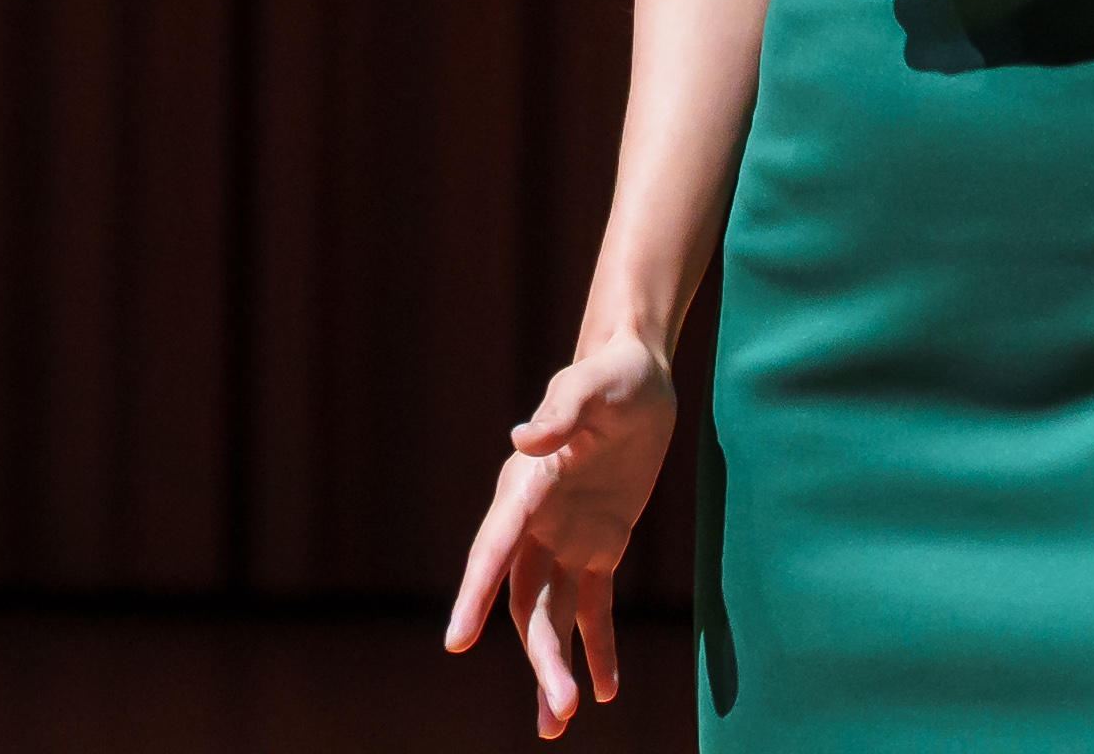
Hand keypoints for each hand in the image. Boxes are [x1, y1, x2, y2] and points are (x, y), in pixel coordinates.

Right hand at [443, 332, 676, 736]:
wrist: (637, 374)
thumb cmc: (612, 375)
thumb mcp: (592, 386)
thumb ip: (560, 410)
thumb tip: (523, 437)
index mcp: (525, 486)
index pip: (494, 549)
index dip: (473, 596)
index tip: (456, 643)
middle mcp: (535, 521)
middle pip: (525, 602)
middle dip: (539, 658)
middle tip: (558, 715)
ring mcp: (564, 538)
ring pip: (551, 616)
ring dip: (556, 666)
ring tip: (563, 723)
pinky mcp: (600, 546)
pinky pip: (595, 607)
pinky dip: (598, 648)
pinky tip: (606, 690)